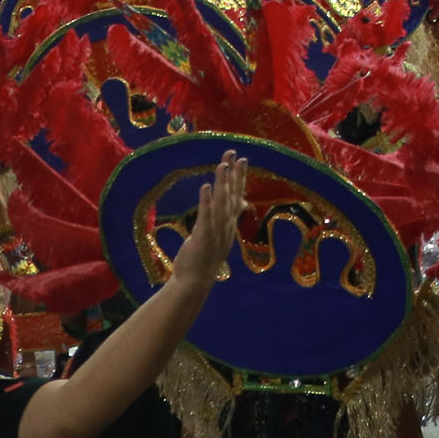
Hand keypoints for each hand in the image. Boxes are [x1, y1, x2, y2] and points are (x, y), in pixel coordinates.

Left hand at [164, 156, 248, 296]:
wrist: (195, 282)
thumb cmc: (206, 257)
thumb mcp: (222, 234)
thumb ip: (231, 216)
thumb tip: (242, 200)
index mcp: (229, 224)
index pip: (237, 196)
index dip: (240, 178)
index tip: (243, 159)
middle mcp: (226, 226)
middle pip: (231, 196)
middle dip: (234, 175)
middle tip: (236, 155)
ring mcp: (216, 232)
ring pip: (220, 204)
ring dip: (222, 184)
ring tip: (222, 165)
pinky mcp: (203, 238)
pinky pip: (206, 218)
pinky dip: (206, 202)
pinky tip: (205, 187)